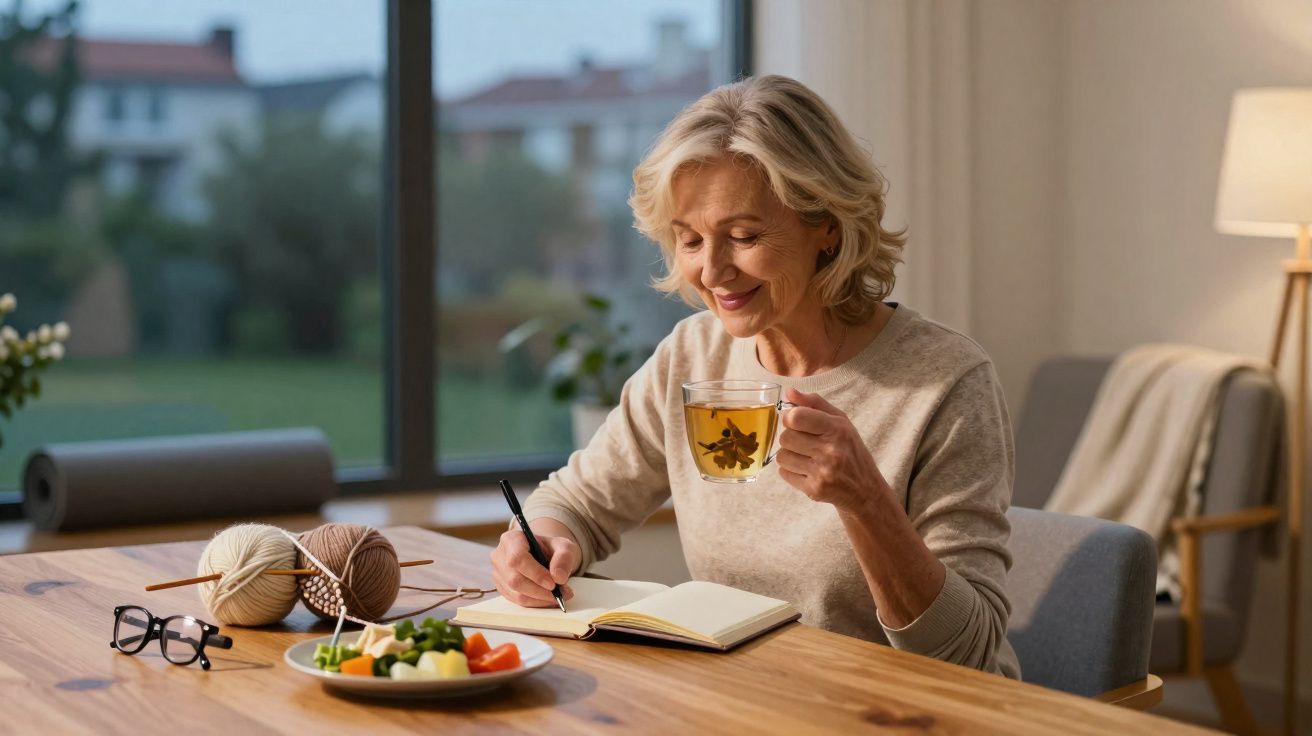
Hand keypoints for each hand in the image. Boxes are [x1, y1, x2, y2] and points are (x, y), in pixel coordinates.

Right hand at [489, 527, 578, 606]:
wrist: (544, 555)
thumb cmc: (551, 548)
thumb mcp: (564, 546)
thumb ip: (564, 557)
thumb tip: (558, 577)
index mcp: (511, 539)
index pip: (517, 558)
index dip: (535, 573)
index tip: (553, 583)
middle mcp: (499, 556)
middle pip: (515, 579)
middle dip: (540, 590)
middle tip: (561, 593)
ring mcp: (498, 574)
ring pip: (516, 593)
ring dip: (540, 599)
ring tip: (559, 596)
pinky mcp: (502, 588)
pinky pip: (517, 601)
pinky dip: (536, 603)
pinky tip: (548, 598)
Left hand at [775, 387, 885, 513]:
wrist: (865, 490)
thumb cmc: (850, 451)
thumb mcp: (841, 422)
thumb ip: (815, 403)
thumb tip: (789, 392)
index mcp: (838, 429)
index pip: (796, 417)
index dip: (790, 418)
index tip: (796, 422)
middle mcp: (831, 451)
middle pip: (785, 437)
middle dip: (791, 438)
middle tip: (805, 443)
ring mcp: (822, 472)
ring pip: (781, 456)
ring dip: (790, 456)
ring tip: (806, 458)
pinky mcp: (814, 490)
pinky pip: (784, 473)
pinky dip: (791, 471)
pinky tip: (807, 471)